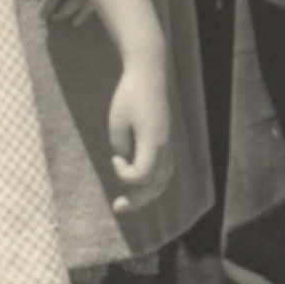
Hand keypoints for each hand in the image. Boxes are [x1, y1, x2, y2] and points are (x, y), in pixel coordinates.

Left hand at [108, 51, 172, 213]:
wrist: (149, 75)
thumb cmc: (129, 97)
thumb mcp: (117, 123)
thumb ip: (122, 149)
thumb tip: (127, 164)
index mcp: (154, 142)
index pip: (141, 176)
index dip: (124, 173)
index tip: (115, 158)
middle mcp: (166, 148)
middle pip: (155, 186)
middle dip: (136, 200)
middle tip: (117, 207)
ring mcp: (170, 146)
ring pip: (162, 181)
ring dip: (145, 195)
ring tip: (128, 203)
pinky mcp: (168, 143)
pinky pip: (164, 172)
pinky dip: (152, 183)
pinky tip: (139, 187)